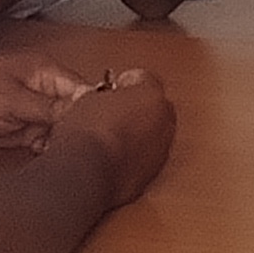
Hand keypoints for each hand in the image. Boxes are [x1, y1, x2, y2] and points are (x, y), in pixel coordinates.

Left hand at [0, 51, 101, 152]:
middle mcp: (46, 90)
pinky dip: (51, 149)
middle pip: (79, 111)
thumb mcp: (14, 101)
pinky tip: (50, 157)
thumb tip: (85, 109)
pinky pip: (48, 140)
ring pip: (65, 129)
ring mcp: (36, 111)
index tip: (105, 130)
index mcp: (47, 72)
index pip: (85, 91)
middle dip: (83, 129)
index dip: (96, 110)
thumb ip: (51, 107)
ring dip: (66, 142)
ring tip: (69, 154)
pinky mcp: (25, 129)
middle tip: (88, 149)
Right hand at [55, 69, 174, 208]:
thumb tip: (101, 101)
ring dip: (135, 134)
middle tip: (110, 112)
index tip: (112, 88)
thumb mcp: (88, 99)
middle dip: (134, 108)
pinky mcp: (153, 173)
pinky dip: (133, 157)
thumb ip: (104, 95)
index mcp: (152, 95)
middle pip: (153, 107)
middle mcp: (165, 121)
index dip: (124, 82)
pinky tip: (110, 158)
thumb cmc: (90, 135)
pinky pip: (145, 158)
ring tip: (107, 138)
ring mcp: (162, 150)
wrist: (89, 173)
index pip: (143, 78)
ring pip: (151, 134)